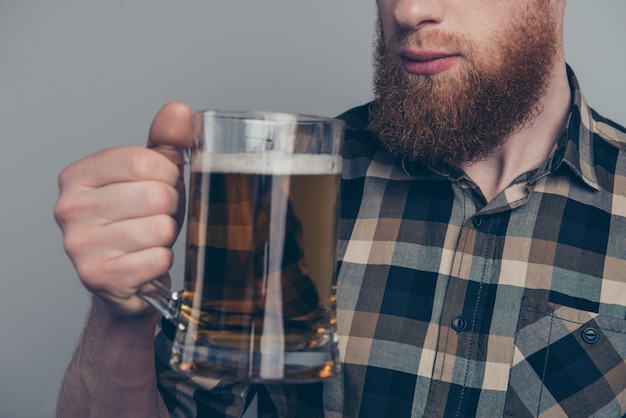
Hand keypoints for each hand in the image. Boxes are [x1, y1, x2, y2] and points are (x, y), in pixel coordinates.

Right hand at [54, 102, 193, 315]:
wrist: (127, 280)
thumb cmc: (139, 222)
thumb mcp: (152, 177)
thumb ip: (166, 142)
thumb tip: (179, 111)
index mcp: (78, 176)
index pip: (142, 161)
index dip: (168, 175)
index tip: (164, 185)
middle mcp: (70, 208)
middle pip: (155, 195)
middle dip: (171, 207)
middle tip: (158, 217)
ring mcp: (80, 245)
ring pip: (160, 228)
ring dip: (167, 236)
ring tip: (152, 239)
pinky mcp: (98, 277)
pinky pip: (158, 260)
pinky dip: (163, 261)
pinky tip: (148, 261)